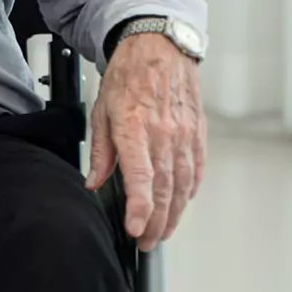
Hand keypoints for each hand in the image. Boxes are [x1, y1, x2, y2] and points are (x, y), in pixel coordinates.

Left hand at [86, 33, 205, 250]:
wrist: (159, 49)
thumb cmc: (127, 76)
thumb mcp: (100, 111)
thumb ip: (100, 152)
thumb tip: (94, 183)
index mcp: (135, 128)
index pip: (140, 177)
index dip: (139, 208)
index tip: (134, 230)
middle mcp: (163, 134)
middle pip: (164, 190)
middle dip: (155, 222)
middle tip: (145, 243)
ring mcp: (184, 135)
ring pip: (183, 186)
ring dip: (173, 214)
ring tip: (161, 233)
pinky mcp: (198, 134)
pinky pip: (196, 171)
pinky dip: (189, 192)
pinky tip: (181, 205)